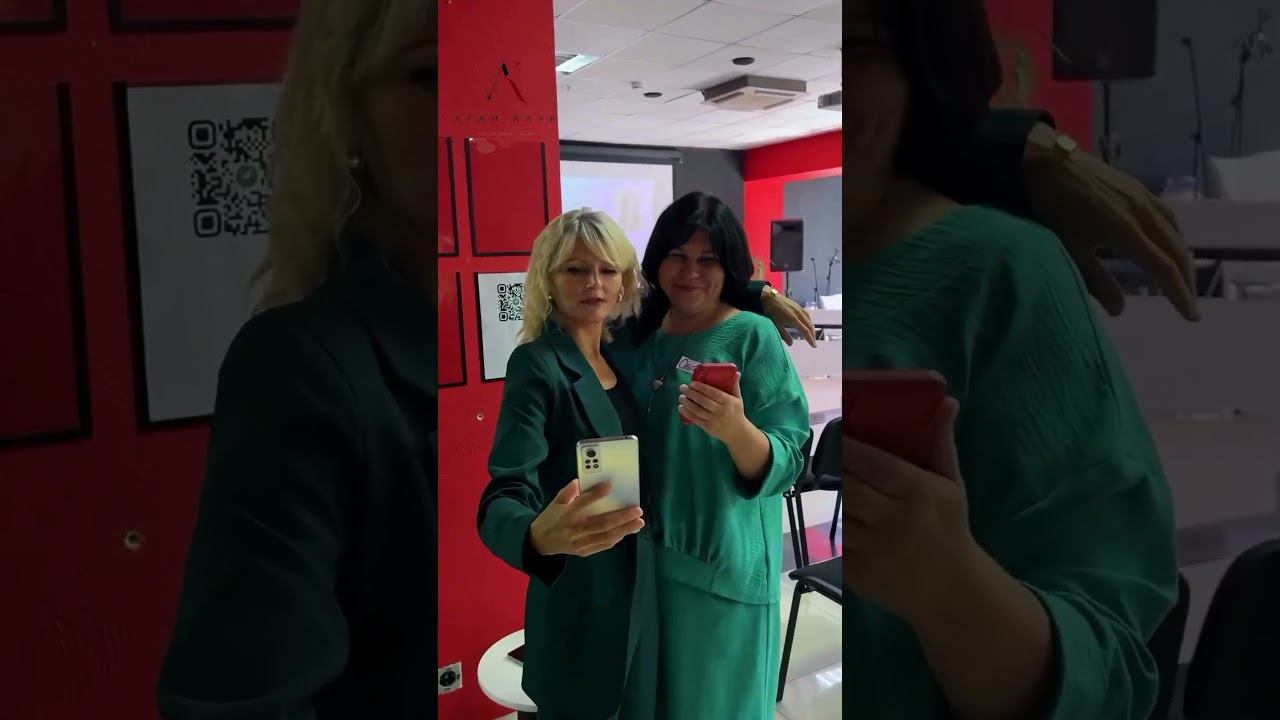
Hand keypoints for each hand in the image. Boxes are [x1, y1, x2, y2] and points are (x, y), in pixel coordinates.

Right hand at [528, 479, 643, 557]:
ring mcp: (580, 543)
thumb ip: (567, 492)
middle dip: (621, 517)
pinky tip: (626, 531)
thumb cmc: (551, 518)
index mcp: (566, 514)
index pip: (583, 502)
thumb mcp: (555, 503)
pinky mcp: (584, 551)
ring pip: (605, 537)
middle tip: (637, 510)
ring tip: (638, 523)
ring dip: (624, 530)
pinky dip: (615, 538)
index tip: (610, 485)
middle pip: (601, 523)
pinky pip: (603, 545)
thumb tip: (579, 482)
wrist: (539, 543)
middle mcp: (574, 529)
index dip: (596, 494)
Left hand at [678, 376, 748, 442]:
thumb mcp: (738, 399)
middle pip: (703, 401)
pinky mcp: (708, 427)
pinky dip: (687, 413)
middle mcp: (721, 410)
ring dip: (687, 403)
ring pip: (698, 410)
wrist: (737, 433)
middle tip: (682, 388)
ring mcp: (714, 420)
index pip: (713, 393)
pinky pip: (696, 419)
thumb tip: (736, 373)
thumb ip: (734, 386)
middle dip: (691, 393)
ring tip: (681, 397)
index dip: (701, 388)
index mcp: (728, 401)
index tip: (692, 383)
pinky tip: (681, 408)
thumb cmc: (737, 413)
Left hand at [762, 288, 817, 347]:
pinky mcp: (797, 305)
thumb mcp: (776, 325)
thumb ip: (784, 335)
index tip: (813, 346)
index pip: (805, 331)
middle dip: (813, 335)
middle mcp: (799, 313)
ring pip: (809, 319)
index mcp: (794, 319)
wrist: (768, 297)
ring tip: (811, 334)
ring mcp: (799, 308)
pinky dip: (809, 321)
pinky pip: (806, 314)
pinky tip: (806, 323)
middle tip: (813, 343)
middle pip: (809, 325)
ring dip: (811, 328)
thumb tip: (791, 344)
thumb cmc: (770, 312)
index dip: (810, 339)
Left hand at [843, 398, 979, 624]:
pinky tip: (843, 517)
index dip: (850, 447)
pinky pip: (838, 542)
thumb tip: (947, 402)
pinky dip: (837, 527)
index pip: (873, 463)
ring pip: (839, 512)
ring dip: (833, 498)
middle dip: (835, 469)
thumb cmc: (949, 527)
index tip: (837, 434)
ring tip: (831, 484)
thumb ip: (940, 444)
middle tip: (827, 456)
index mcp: (917, 493)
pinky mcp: (859, 573)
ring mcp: (874, 549)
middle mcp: (893, 520)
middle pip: (849, 486)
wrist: (951, 589)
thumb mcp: (951, 485)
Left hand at [1025, 123, 1199, 320]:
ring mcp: (1144, 197)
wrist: (1048, 162)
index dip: (1179, 294)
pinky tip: (1167, 242)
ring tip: (1181, 278)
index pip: (1164, 269)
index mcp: (1129, 232)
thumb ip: (1096, 280)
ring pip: (1175, 231)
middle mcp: (1145, 213)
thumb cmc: (1054, 209)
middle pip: (1177, 251)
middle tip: (1190, 305)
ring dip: (1182, 257)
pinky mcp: (1138, 187)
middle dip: (1187, 280)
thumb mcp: (1070, 249)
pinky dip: (1174, 235)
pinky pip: (1167, 215)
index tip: (1190, 316)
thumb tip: (1120, 310)